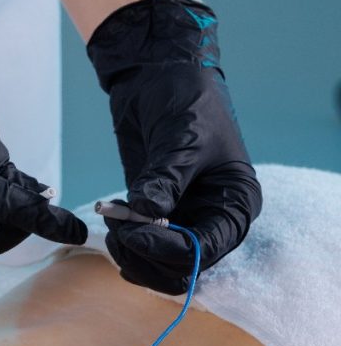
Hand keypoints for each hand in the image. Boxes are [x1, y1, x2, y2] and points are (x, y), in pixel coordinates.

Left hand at [88, 0, 262, 294]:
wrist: (158, 78)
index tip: (134, 233)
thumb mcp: (180, 138)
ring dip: (131, 254)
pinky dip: (122, 243)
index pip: (206, 249)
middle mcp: (212, 218)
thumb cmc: (185, 100)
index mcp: (235, 203)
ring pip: (159, 265)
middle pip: (182, 267)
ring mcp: (182, 219)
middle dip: (146, 256)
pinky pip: (140, 247)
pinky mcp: (154, 215)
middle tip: (118, 231)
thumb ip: (165, 179)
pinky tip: (110, 218)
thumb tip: (148, 214)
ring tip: (112, 222)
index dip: (168, 249)